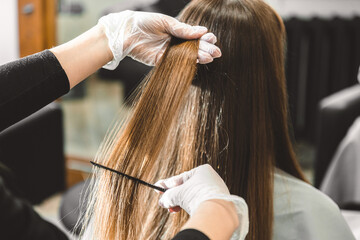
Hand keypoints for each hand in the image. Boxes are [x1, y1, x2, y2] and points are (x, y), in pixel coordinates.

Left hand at [98, 10, 221, 68]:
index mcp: (178, 32)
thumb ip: (183, 29)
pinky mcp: (163, 62)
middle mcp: (176, 44)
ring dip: (199, 58)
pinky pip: (177, 64)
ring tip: (209, 58)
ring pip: (188, 57)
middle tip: (216, 53)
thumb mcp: (165, 22)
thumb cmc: (145, 23)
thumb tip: (203, 31)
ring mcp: (170, 53)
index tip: (212, 39)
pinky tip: (196, 64)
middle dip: (206, 50)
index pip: (195, 36)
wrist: (126, 32)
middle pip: (195, 48)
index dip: (205, 39)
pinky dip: (187, 65)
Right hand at [155, 164, 248, 239]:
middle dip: (174, 195)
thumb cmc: (197, 196)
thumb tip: (162, 201)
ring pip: (193, 196)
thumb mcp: (178, 194)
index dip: (168, 184)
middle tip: (163, 201)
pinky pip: (200, 203)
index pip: (181, 178)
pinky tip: (180, 211)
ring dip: (179, 202)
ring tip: (171, 209)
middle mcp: (210, 179)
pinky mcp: (217, 203)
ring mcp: (214, 191)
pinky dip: (189, 206)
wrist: (216, 211)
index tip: (157, 187)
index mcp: (203, 170)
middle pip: (187, 188)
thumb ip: (169, 196)